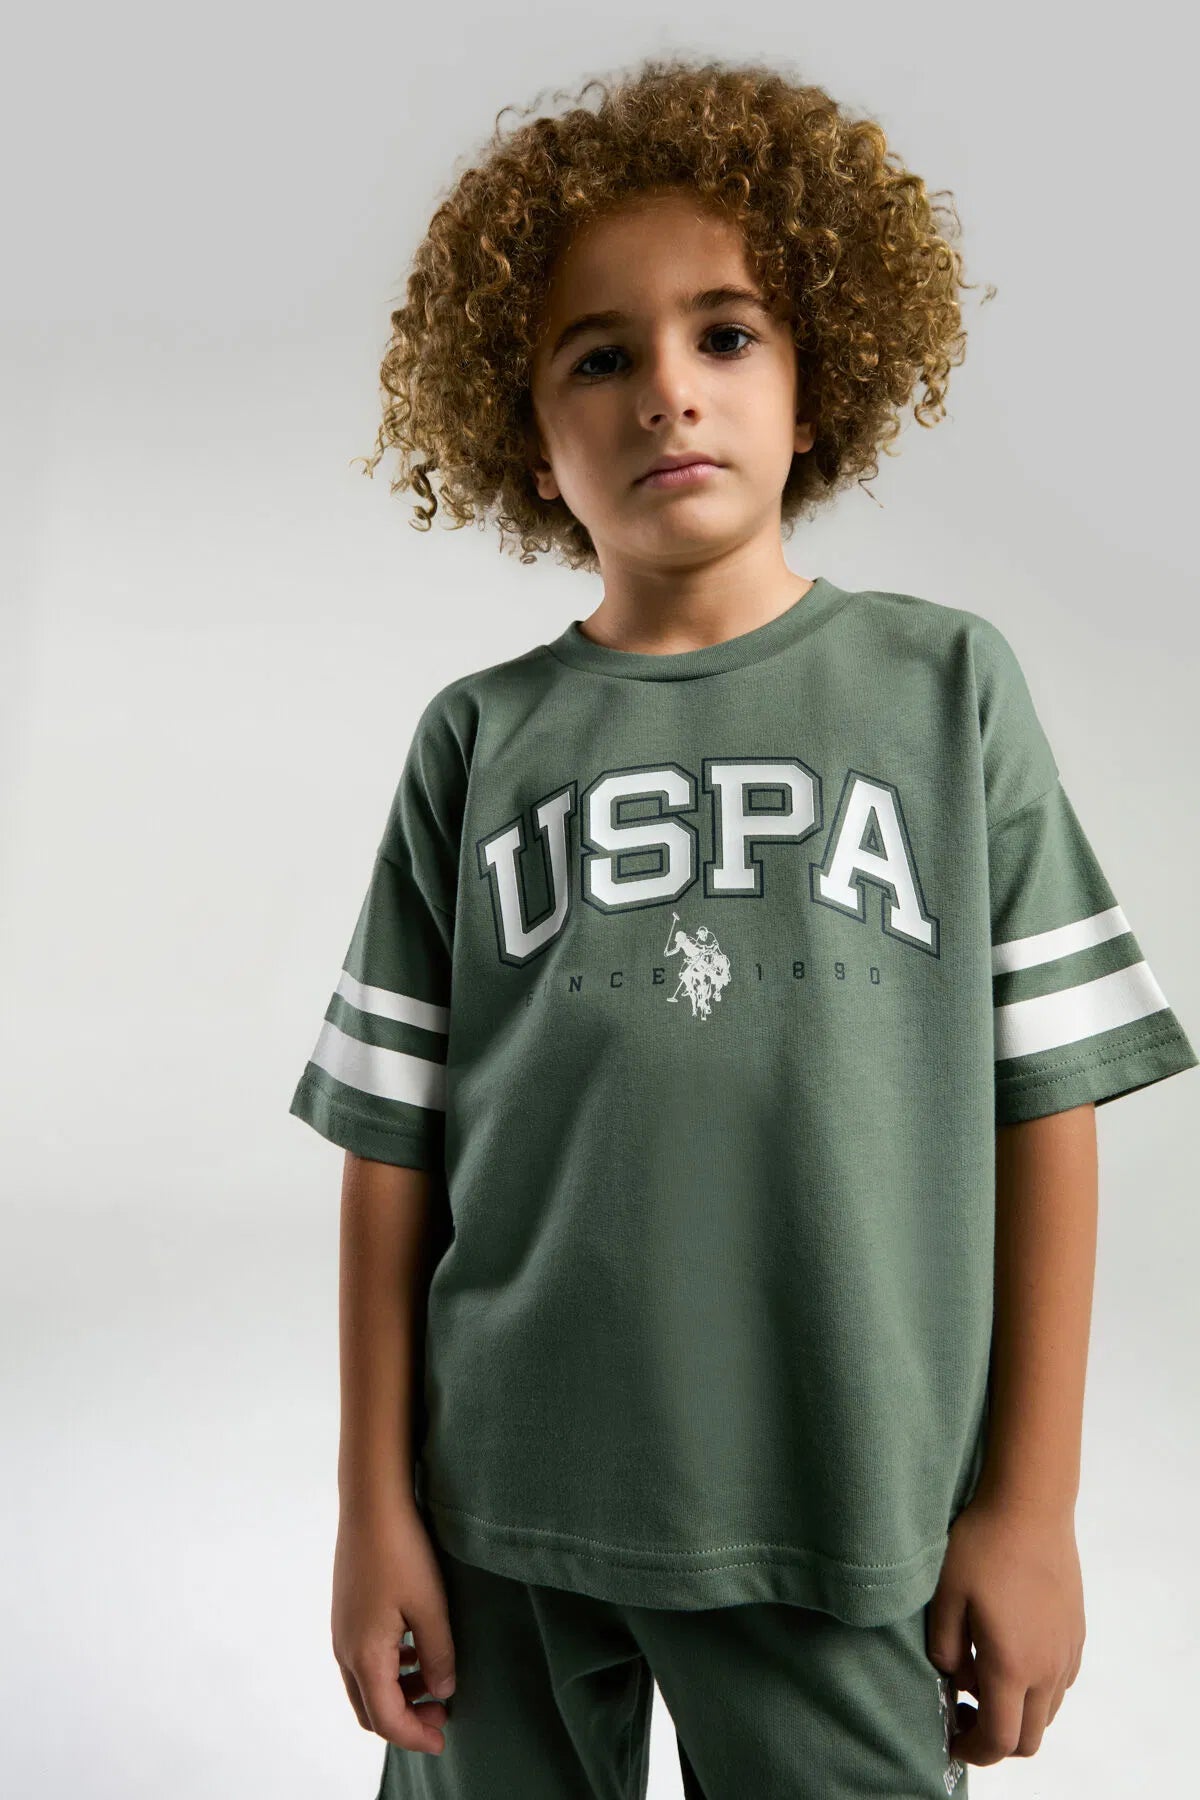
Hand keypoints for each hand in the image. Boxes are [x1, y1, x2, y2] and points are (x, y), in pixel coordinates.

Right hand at [331, 1499, 457, 1754]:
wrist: (370, 1504)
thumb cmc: (402, 1552)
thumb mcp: (431, 1606)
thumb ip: (438, 1655)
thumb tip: (442, 1691)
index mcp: (364, 1656)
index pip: (387, 1719)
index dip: (415, 1737)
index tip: (443, 1740)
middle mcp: (344, 1650)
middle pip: (369, 1710)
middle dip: (405, 1721)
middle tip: (441, 1715)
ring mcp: (341, 1631)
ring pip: (364, 1685)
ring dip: (396, 1695)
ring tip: (433, 1682)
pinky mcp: (345, 1613)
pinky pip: (362, 1660)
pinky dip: (387, 1671)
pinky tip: (414, 1651)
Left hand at [926, 1488, 1084, 1765]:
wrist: (1030, 1505)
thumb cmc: (983, 1545)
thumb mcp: (946, 1596)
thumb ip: (944, 1648)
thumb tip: (952, 1676)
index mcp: (1011, 1665)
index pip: (1000, 1739)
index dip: (973, 1750)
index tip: (952, 1737)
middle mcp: (1047, 1669)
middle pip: (1030, 1738)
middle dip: (996, 1741)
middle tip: (964, 1713)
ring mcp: (1067, 1652)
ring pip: (1048, 1712)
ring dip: (1018, 1713)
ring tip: (983, 1678)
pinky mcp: (1076, 1634)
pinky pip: (1060, 1683)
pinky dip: (1037, 1689)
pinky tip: (1010, 1654)